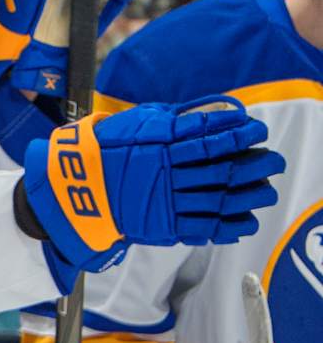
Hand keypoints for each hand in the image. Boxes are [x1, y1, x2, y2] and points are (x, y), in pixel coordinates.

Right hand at [21, 96, 282, 273]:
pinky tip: (244, 220)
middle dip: (253, 164)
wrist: (70, 189)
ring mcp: (165, 200)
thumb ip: (167, 120)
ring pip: (218, 198)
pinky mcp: (161, 224)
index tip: (256, 129)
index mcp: (159, 145)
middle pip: (222, 168)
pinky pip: (202, 226)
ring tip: (265, 190)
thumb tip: (201, 115)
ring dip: (247, 194)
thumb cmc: (100, 151)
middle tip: (273, 160)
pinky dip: (227, 225)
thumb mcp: (131, 124)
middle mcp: (166, 172)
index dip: (237, 133)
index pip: (209, 136)